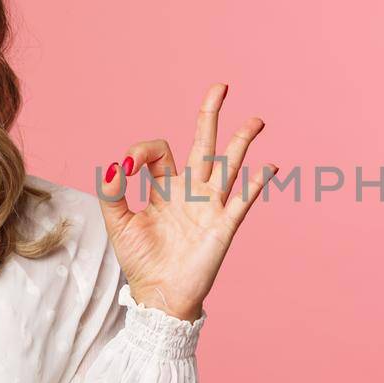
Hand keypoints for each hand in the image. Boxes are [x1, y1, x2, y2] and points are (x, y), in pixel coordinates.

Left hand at [97, 83, 276, 321]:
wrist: (159, 297)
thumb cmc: (140, 262)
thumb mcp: (117, 224)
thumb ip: (113, 194)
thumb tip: (115, 165)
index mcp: (165, 188)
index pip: (160, 152)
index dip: (142, 151)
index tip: (128, 167)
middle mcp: (190, 191)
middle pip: (204, 144)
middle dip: (210, 114)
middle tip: (221, 85)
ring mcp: (209, 206)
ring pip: (228, 165)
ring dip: (241, 141)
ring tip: (256, 119)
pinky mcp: (223, 226)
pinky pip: (243, 200)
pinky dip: (257, 183)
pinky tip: (271, 167)